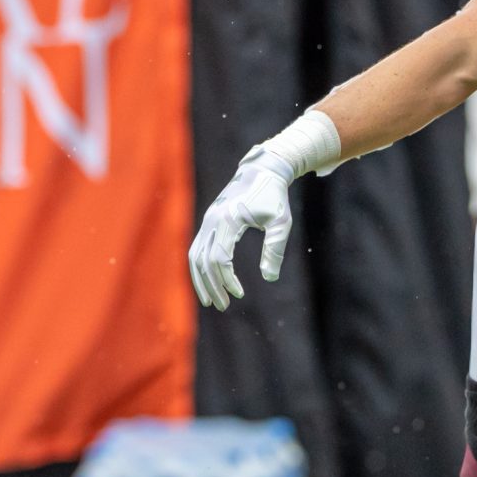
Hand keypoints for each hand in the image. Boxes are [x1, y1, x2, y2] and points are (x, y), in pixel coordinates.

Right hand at [188, 145, 299, 310]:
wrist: (262, 171)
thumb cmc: (275, 196)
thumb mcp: (281, 222)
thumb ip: (275, 249)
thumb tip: (270, 278)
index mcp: (229, 219)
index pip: (220, 258)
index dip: (227, 280)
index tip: (240, 294)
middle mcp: (213, 220)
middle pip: (203, 261)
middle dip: (212, 286)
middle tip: (223, 306)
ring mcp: (208, 220)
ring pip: (195, 256)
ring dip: (201, 280)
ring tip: (212, 300)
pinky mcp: (209, 221)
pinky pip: (197, 249)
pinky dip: (200, 268)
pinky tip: (210, 282)